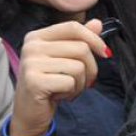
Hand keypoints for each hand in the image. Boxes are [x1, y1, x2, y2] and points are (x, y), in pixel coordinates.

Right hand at [9, 20, 106, 135]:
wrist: (30, 113)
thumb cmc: (51, 84)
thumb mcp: (65, 59)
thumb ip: (80, 40)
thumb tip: (97, 23)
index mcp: (37, 36)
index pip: (73, 27)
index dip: (94, 39)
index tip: (105, 53)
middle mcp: (31, 46)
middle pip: (81, 48)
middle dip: (90, 69)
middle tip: (80, 81)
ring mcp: (31, 63)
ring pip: (79, 66)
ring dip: (81, 83)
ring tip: (67, 89)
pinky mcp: (34, 81)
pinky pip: (71, 82)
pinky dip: (72, 92)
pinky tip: (58, 96)